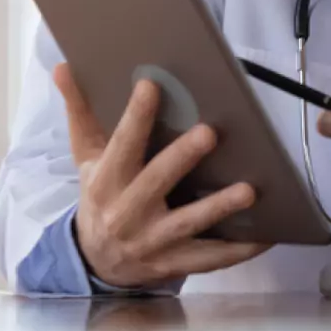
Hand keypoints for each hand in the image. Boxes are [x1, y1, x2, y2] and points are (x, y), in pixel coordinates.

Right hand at [55, 64, 270, 288]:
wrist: (95, 261)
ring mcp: (150, 241)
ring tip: (249, 190)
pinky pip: (209, 259)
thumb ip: (80, 113)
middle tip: (209, 132)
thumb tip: (63, 67)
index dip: (134, 117)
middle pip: (154, 182)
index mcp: (105, 181)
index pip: (120, 145)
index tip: (150, 85)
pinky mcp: (172, 263)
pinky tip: (266, 234)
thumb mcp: (86, 158)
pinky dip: (238, 250)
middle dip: (181, 158)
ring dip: (217, 207)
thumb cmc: (101, 196)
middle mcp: (126, 212)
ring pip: (186, 224)